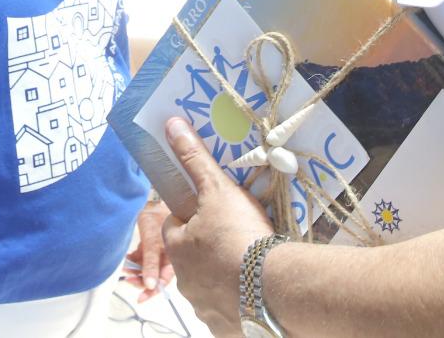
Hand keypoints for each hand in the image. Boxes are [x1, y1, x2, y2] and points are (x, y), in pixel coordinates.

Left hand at [121, 200, 173, 302]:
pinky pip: (139, 258)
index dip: (154, 291)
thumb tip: (150, 286)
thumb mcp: (153, 242)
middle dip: (141, 280)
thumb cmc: (157, 217)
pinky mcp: (147, 244)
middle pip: (154, 276)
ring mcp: (156, 250)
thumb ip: (151, 264)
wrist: (148, 198)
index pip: (164, 280)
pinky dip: (131, 261)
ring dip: (134, 270)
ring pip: (145, 268)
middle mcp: (166, 255)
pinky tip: (125, 259)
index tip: (141, 298)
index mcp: (174, 256)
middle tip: (129, 280)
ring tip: (124, 269)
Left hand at [160, 118, 273, 336]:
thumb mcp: (217, 189)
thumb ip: (194, 159)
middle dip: (208, 249)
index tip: (214, 213)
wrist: (273, 288)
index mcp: (177, 247)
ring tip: (250, 264)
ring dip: (223, 276)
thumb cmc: (239, 235)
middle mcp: (184, 281)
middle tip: (236, 238)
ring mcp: (204, 307)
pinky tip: (256, 291)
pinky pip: (228, 311)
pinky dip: (238, 302)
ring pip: (209, 285)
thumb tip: (170, 126)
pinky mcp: (225, 327)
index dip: (193, 217)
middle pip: (191, 258)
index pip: (175, 226)